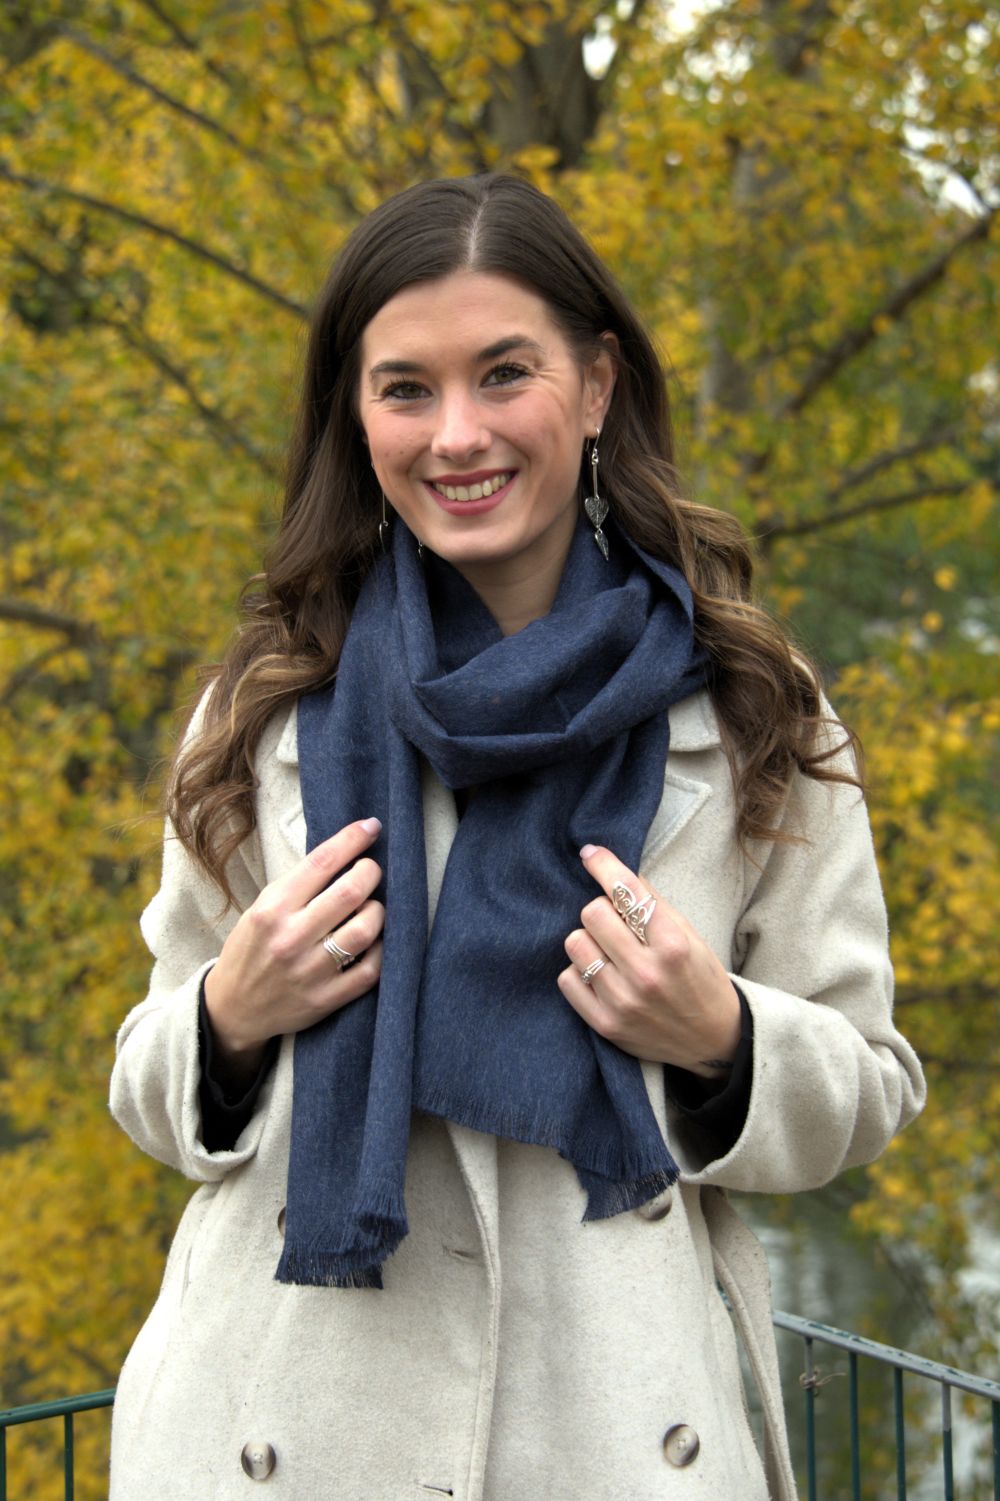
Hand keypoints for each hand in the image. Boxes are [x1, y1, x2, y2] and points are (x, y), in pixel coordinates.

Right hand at [204, 817, 384, 1079]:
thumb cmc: (252, 949)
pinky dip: (381, 950)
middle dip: (371, 871)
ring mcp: (309, 971)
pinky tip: (375, 940)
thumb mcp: (260, 909)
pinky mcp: (325, 1000)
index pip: (322, 862)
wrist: (233, 1008)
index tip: (371, 826)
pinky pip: (371, 970)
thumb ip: (298, 887)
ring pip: (365, 929)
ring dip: (377, 910)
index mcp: (272, 909)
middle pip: (350, 891)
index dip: (353, 839)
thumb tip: (344, 853)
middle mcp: (291, 938)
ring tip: (371, 907)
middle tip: (372, 869)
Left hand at [557, 844, 740, 1078]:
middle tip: (616, 923)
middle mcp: (647, 973)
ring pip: (575, 943)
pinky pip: (567, 979)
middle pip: (592, 913)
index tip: (590, 854)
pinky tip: (601, 976)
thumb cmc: (700, 979)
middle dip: (602, 911)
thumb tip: (611, 867)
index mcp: (673, 945)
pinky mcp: (605, 1024)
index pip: (626, 891)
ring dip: (588, 941)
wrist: (713, 1040)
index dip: (603, 865)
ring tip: (608, 951)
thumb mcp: (690, 936)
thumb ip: (654, 904)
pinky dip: (580, 973)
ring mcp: (624, 1001)